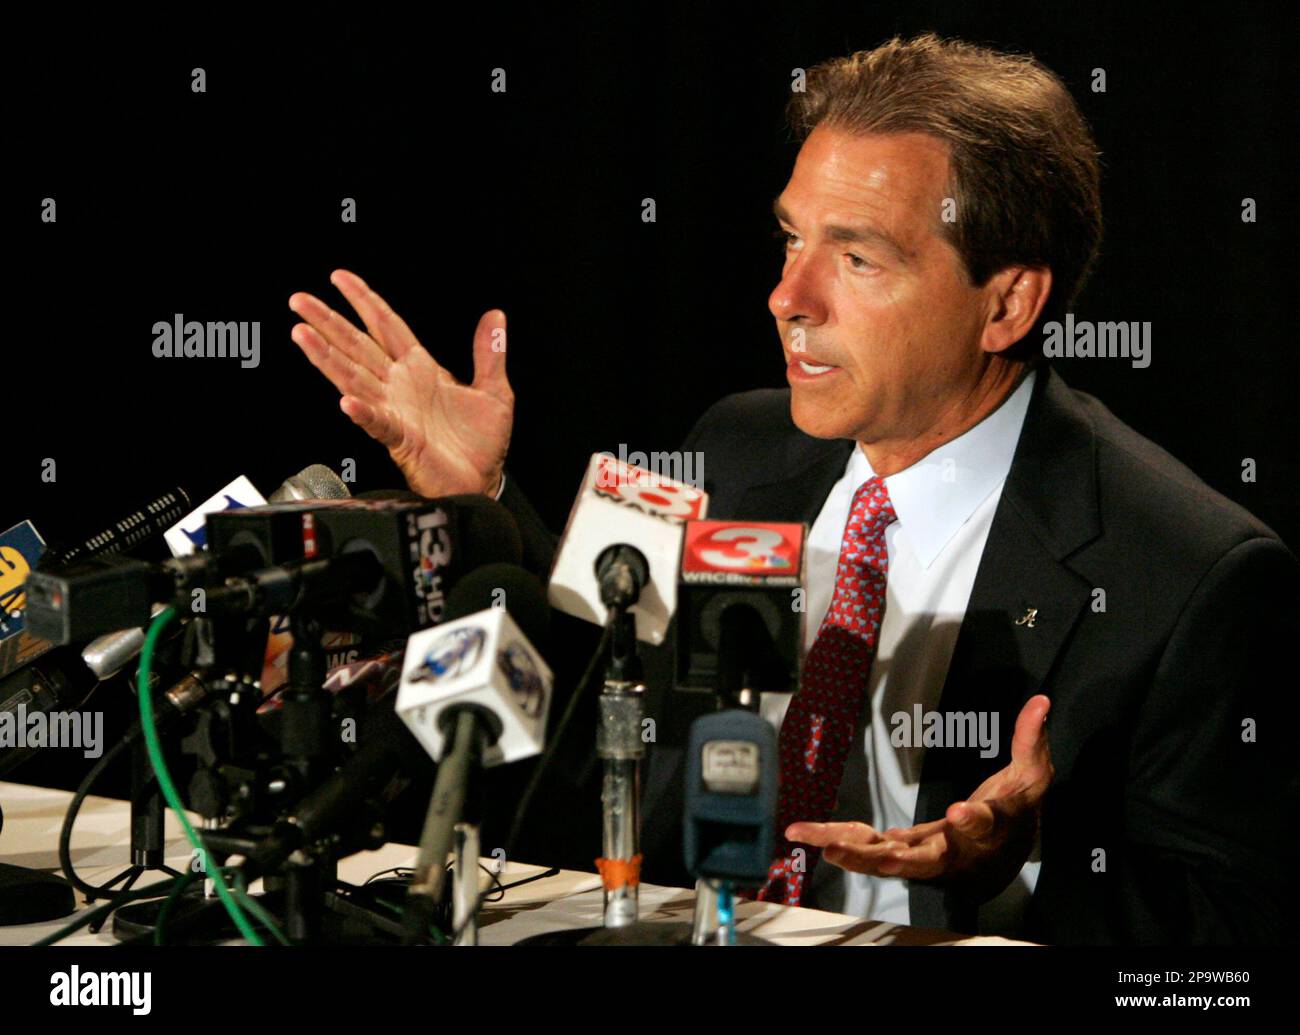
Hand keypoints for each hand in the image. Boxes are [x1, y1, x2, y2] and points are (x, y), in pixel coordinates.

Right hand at [288, 270, 513, 497]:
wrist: (483, 482)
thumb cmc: (481, 444)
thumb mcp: (493, 391)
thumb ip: (490, 353)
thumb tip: (496, 317)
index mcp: (421, 369)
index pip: (386, 326)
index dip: (364, 300)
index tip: (340, 278)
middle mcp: (401, 386)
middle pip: (358, 346)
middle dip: (328, 322)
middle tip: (299, 301)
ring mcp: (396, 410)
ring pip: (354, 377)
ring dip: (327, 357)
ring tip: (303, 335)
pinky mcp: (401, 439)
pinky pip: (378, 422)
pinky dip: (363, 412)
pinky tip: (346, 400)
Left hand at [787, 695, 1052, 902]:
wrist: (1004, 859)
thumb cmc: (1015, 812)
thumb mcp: (1032, 778)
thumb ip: (1031, 741)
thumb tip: (1040, 702)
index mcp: (990, 830)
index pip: (984, 825)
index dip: (973, 821)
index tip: (958, 812)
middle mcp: (955, 850)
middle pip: (921, 859)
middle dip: (884, 857)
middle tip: (852, 851)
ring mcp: (926, 856)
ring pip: (886, 859)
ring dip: (850, 851)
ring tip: (813, 838)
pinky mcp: (906, 852)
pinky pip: (872, 848)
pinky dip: (844, 841)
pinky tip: (812, 833)